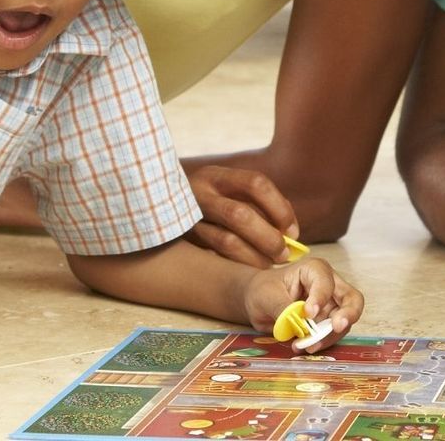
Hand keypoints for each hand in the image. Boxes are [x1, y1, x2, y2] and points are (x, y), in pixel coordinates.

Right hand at [183, 163, 300, 266]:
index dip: (279, 207)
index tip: (292, 230)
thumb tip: (290, 233)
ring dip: (254, 257)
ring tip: (269, 265)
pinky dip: (237, 264)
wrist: (152, 206)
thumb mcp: (226, 190)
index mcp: (216, 175)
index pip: (256, 183)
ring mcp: (187, 218)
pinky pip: (215, 256)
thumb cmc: (208, 202)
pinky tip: (249, 268)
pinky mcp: (183, 241)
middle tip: (284, 254)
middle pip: (241, 214)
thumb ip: (257, 204)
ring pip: (226, 241)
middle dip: (268, 237)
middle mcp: (199, 193)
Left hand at [242, 259, 363, 353]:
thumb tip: (298, 321)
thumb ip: (283, 308)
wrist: (259, 303)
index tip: (308, 313)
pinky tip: (306, 346)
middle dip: (348, 314)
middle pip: (351, 299)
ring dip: (328, 335)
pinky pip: (332, 334)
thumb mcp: (267, 296)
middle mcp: (329, 285)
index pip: (325, 282)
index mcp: (314, 270)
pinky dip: (322, 342)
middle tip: (337, 327)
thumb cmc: (264, 290)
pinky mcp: (328, 322)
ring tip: (307, 345)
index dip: (320, 298)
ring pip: (343, 321)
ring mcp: (331, 304)